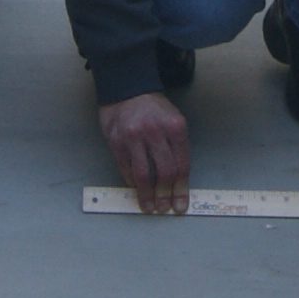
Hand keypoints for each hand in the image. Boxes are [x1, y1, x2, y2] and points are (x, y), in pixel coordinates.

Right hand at [101, 90, 193, 214]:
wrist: (127, 89)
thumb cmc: (153, 109)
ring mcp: (134, 137)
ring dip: (147, 195)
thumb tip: (178, 182)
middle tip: (164, 208)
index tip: (180, 205)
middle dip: (166, 195)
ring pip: (143, 174)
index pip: (182, 165)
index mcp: (176, 127)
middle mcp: (156, 132)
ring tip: (149, 207)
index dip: (182, 189)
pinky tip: (136, 190)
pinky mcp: (116, 141)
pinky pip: (125, 168)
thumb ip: (176, 148)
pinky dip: (131, 183)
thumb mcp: (173, 121)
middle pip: (165, 172)